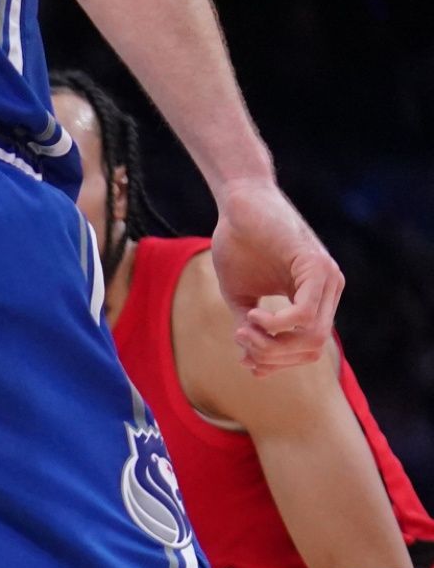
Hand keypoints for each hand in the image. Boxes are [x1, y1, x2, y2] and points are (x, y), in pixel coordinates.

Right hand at [208, 179, 342, 373]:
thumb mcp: (240, 296)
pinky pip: (304, 315)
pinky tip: (253, 315)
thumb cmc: (238, 244)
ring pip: (311, 337)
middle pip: (311, 349)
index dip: (277, 362)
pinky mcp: (316, 266)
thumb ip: (251, 327)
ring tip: (243, 328)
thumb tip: (252, 363)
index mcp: (316, 298)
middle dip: (272, 356)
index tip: (245, 358)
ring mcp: (327, 278)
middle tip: (240, 340)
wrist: (240, 204)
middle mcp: (329, 290)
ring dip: (271, 343)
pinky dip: (276, 324)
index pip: (308, 349)